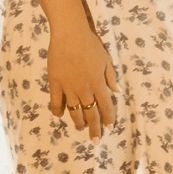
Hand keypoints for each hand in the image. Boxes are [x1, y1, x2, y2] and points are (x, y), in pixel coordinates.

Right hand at [46, 23, 118, 138]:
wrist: (70, 35)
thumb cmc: (90, 45)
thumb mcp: (106, 60)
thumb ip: (111, 77)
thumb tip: (117, 92)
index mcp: (98, 84)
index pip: (105, 106)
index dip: (108, 118)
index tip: (109, 127)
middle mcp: (84, 90)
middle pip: (90, 113)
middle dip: (94, 128)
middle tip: (95, 139)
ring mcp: (69, 88)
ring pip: (74, 111)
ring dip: (78, 122)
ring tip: (80, 127)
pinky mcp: (55, 84)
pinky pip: (55, 102)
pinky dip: (58, 110)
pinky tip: (60, 115)